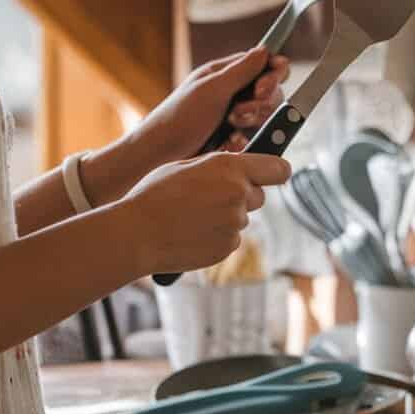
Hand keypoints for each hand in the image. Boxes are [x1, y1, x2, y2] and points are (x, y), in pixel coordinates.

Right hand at [119, 151, 290, 276]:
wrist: (135, 234)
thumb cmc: (153, 195)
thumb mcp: (185, 166)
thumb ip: (218, 166)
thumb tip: (239, 168)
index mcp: (229, 168)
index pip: (278, 168)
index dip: (276, 171)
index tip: (272, 174)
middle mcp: (238, 195)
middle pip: (257, 196)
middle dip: (241, 196)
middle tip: (209, 197)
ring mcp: (234, 224)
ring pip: (240, 218)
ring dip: (224, 217)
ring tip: (191, 216)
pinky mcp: (226, 247)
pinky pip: (229, 239)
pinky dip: (216, 236)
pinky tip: (190, 233)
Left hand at [131, 48, 289, 167]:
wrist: (160, 154)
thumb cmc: (179, 118)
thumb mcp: (212, 89)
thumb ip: (242, 70)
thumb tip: (265, 50)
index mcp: (225, 73)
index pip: (264, 64)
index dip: (272, 74)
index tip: (263, 89)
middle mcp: (232, 92)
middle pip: (270, 92)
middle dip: (260, 103)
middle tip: (238, 113)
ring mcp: (233, 115)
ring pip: (264, 116)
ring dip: (251, 122)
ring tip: (230, 127)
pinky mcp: (233, 138)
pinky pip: (254, 139)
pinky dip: (243, 141)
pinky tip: (227, 143)